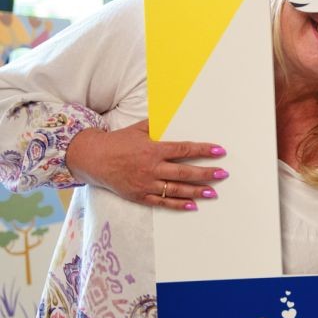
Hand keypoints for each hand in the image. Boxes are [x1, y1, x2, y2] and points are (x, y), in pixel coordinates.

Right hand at [65, 119, 227, 210]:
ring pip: (176, 190)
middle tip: (223, 173)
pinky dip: (178, 204)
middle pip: (184, 172)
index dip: (203, 151)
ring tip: (213, 192)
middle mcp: (151, 168)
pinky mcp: (140, 195)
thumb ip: (157, 124)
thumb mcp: (138, 128)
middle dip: (206, 173)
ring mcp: (146, 184)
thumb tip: (172, 112)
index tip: (219, 151)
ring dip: (197, 191)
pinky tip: (193, 205)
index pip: (184, 150)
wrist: (92, 159)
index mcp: (153, 149)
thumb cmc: (118, 142)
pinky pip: (163, 202)